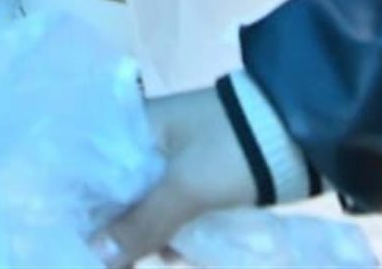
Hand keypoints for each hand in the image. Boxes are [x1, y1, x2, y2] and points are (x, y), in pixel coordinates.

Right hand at [96, 87, 259, 265]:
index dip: (83, 206)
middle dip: (116, 230)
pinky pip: (170, 213)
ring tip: (161, 257)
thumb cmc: (234, 149)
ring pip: (144, 207)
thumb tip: (93, 257)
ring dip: (145, 237)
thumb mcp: (186, 187)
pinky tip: (174, 256)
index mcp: (138, 126)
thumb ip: (141, 223)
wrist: (303, 134)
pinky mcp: (200, 181)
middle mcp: (150, 141)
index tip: (79, 245)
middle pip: (117, 192)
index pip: (92, 167)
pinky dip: (169, 235)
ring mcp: (176, 162)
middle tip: (119, 260)